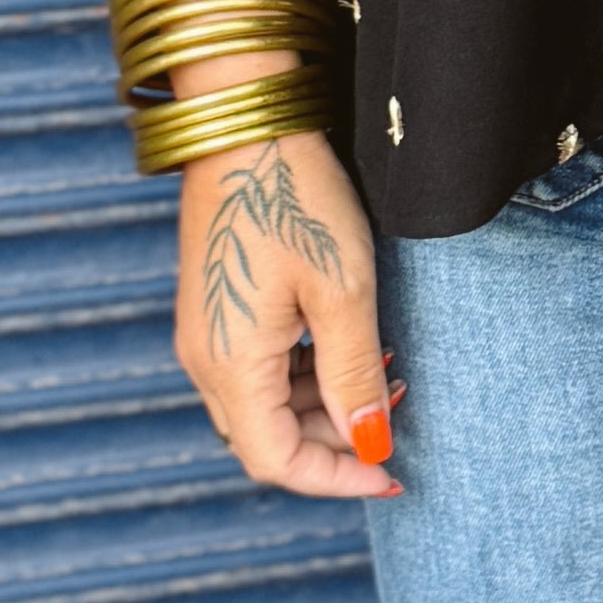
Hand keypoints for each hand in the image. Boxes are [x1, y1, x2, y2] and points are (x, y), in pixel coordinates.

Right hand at [177, 123, 397, 496]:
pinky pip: (255, 370)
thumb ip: (353, 378)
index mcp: (230, 366)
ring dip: (322, 407)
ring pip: (263, 407)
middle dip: (335, 442)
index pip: (276, 463)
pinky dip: (302, 376)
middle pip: (267, 440)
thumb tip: (369, 445)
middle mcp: (205, 359)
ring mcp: (204, 333)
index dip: (336, 479)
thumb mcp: (344, 293)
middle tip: (397, 413)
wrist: (245, 124)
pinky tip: (347, 346)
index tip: (391, 473)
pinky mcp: (214, 308)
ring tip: (383, 374)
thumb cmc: (296, 200)